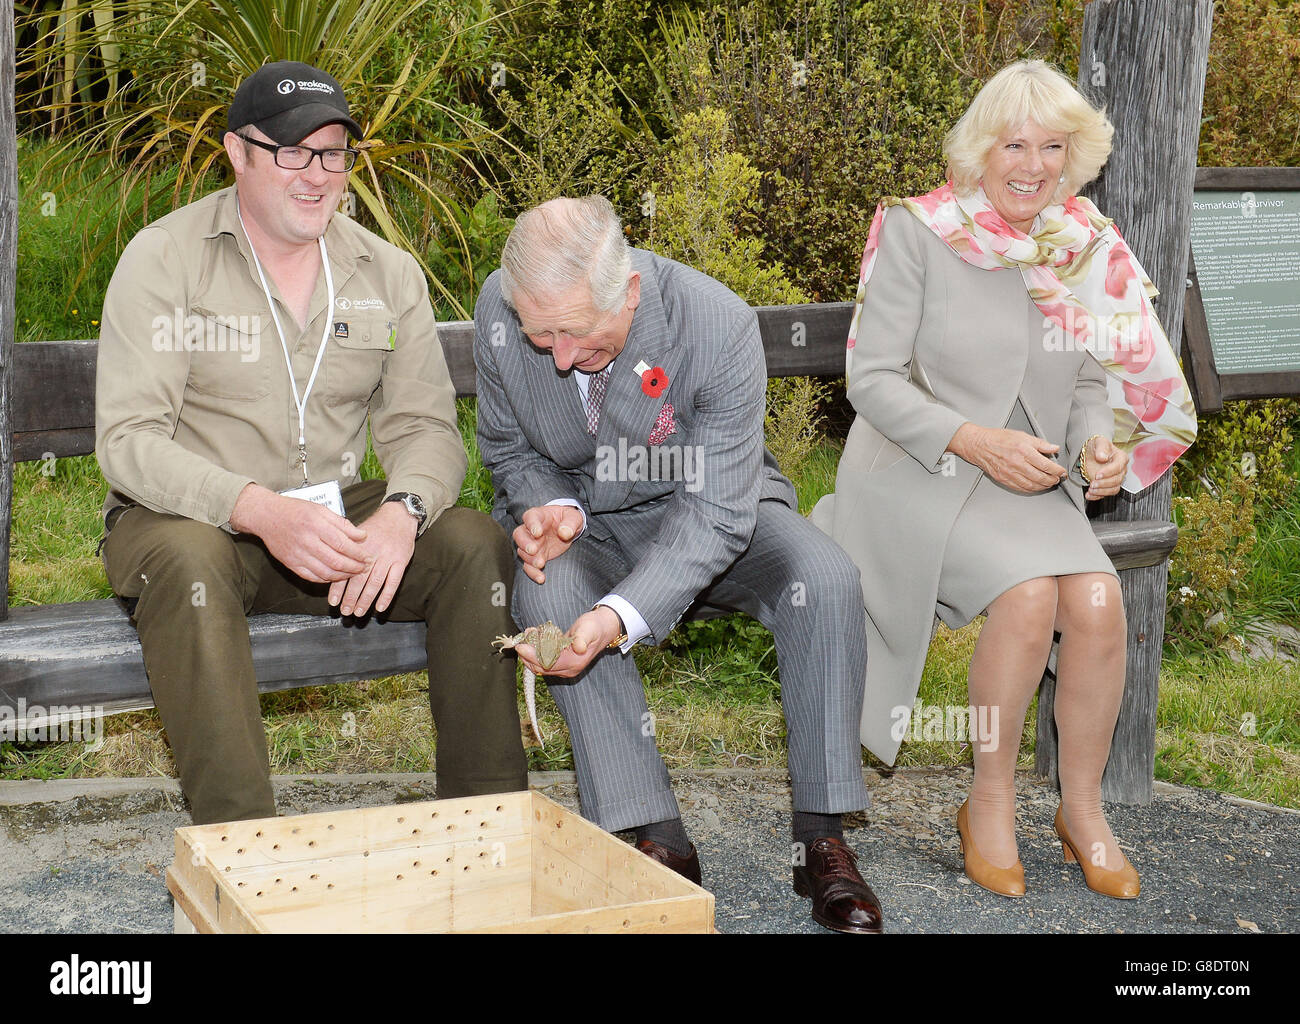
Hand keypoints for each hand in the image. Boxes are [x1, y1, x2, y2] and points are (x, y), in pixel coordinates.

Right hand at [231, 484, 367, 582]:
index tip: (369, 557)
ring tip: (354, 573)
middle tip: (365, 568)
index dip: (359, 554)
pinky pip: (312, 577)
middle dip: (355, 568)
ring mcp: (298, 554)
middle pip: (336, 561)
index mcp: (316, 525)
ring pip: (326, 572)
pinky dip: (326, 579)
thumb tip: (362, 536)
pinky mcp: (290, 564)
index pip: (343, 544)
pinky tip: (336, 576)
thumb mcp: (321, 509)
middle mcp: (307, 541)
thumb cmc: (296, 510)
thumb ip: (342, 524)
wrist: (266, 516)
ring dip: (343, 576)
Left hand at [327, 501, 417, 615]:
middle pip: (359, 579)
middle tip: (345, 612)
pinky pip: (394, 581)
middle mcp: (372, 553)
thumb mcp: (357, 533)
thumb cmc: (375, 527)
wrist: (398, 516)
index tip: (333, 602)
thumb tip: (329, 566)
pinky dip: (387, 595)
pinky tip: (380, 607)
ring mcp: (388, 558)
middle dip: (351, 598)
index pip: (345, 570)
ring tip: (358, 612)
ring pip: (375, 583)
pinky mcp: (401, 561)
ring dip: (366, 600)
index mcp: (358, 547)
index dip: (338, 588)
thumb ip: (345, 549)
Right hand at [513, 505, 584, 584]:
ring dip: (530, 559)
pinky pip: (529, 565)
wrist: (567, 528)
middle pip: (519, 535)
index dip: (532, 525)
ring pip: (522, 552)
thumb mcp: (573, 517)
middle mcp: (530, 530)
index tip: (537, 533)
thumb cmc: (567, 519)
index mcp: (539, 515)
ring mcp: (531, 543)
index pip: (530, 517)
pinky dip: (533, 573)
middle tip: (533, 550)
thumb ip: (570, 523)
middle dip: (525, 544)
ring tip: (541, 563)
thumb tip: (564, 532)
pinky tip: (541, 578)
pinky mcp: (535, 556)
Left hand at [513, 606, 622, 678]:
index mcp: (575, 662)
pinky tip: (534, 637)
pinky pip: (543, 662)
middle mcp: (569, 669)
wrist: (602, 629)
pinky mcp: (561, 664)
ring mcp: (565, 668)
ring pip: (540, 666)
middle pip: (541, 668)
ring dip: (530, 652)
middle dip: (528, 654)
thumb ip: (583, 638)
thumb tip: (578, 647)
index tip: (521, 646)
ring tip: (529, 634)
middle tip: (522, 639)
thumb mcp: (589, 629)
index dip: (533, 656)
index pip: (549, 663)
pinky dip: (535, 651)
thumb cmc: (594, 627)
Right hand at [950, 423, 1067, 493]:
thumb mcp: (1022, 435)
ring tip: (1048, 483)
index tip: (1061, 471)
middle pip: (1041, 477)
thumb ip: (1040, 443)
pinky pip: (1021, 488)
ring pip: (1032, 485)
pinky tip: (1036, 487)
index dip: (1057, 470)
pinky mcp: (1004, 479)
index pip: (1046, 465)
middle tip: (1057, 479)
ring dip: (1043, 486)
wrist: (979, 445)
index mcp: (1024, 450)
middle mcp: (1017, 463)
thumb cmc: (998, 439)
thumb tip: (1053, 448)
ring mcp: (1010, 473)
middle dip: (1052, 480)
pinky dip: (1031, 489)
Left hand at [1083, 436, 1128, 499]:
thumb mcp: (1099, 442)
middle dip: (1104, 483)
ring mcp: (1114, 478)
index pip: (1118, 467)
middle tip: (1093, 483)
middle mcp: (1120, 469)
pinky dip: (1097, 496)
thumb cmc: (1097, 446)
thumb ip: (1101, 448)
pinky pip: (1106, 493)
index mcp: (1121, 458)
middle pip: (1117, 480)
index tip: (1097, 474)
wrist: (1091, 452)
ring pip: (1113, 489)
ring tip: (1091, 490)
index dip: (1108, 472)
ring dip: (1102, 492)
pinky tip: (1089, 495)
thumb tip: (1103, 456)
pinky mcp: (1108, 485)